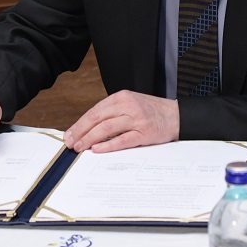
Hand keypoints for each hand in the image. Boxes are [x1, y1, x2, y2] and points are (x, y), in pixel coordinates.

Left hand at [64, 90, 178, 152]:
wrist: (176, 116)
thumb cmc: (151, 112)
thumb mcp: (130, 104)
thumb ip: (112, 113)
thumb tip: (89, 129)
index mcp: (121, 97)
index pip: (95, 111)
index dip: (80, 123)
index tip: (70, 134)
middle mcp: (128, 106)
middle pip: (98, 118)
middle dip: (81, 131)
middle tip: (71, 142)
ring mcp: (136, 119)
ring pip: (107, 128)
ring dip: (90, 138)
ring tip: (80, 147)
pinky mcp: (144, 133)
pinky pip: (123, 140)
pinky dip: (108, 145)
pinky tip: (97, 149)